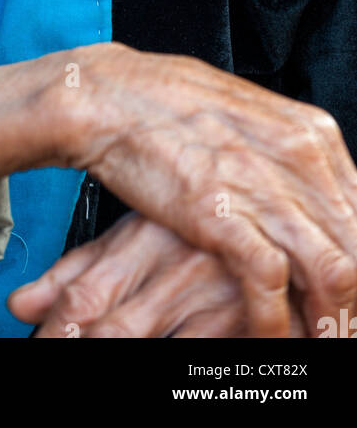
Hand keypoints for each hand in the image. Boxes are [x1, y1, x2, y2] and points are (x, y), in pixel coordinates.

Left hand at [8, 213, 308, 337]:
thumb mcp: (133, 234)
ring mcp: (213, 299)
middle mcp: (177, 268)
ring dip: (110, 356)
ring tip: (84, 353)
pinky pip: (196, 360)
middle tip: (51, 352)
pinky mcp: (244, 324)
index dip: (54, 329)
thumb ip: (77, 271)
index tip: (36, 341)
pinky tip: (155, 356)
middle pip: (113, 327)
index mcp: (144, 238)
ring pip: (147, 344)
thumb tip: (19, 305)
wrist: (275, 218)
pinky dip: (170, 366)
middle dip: (72, 345)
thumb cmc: (194, 226)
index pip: (84, 294)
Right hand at [44, 43, 356, 337]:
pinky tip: (268, 337)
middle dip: (351, 298)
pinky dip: (275, 322)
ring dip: (329, 320)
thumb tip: (307, 191)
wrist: (106, 95)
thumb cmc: (163, 102)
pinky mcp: (222, 214)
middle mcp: (299, 156)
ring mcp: (263, 185)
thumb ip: (284, 154)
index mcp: (309, 131)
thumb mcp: (246, 117)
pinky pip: (270, 284)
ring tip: (316, 343)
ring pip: (335, 273)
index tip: (349, 290)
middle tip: (338, 326)